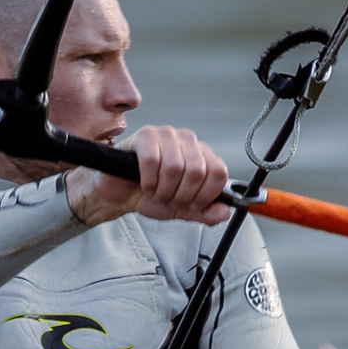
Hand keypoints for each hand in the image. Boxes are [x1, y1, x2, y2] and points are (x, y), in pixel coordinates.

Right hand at [69, 125, 232, 226]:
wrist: (122, 195)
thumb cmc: (151, 196)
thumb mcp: (183, 210)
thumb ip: (206, 213)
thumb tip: (225, 212)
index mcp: (202, 155)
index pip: (218, 171)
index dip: (205, 195)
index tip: (192, 205)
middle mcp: (187, 141)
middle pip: (197, 171)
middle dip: (182, 195)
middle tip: (170, 199)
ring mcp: (166, 135)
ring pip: (174, 167)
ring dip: (163, 190)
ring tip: (156, 192)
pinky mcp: (144, 136)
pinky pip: (152, 160)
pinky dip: (148, 180)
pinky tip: (145, 184)